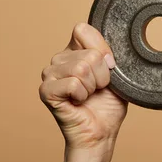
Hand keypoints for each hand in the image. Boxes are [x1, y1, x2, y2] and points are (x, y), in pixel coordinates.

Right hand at [39, 23, 127, 149]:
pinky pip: (73, 83)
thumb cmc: (107, 104)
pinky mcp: (45, 91)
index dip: (102, 49)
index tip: (109, 67)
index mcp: (74, 50)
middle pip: (89, 53)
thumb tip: (103, 49)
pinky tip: (78, 102)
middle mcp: (59, 59)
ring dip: (92, 87)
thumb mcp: (115, 73)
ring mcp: (50, 74)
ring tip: (88, 96)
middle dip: (102, 75)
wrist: (101, 132)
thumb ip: (107, 53)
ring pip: (81, 68)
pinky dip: (82, 95)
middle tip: (97, 89)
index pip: (82, 30)